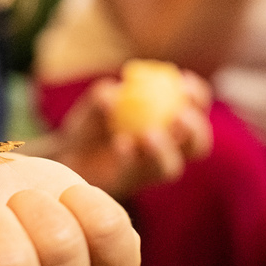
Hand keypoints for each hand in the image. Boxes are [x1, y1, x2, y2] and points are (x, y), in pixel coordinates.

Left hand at [55, 72, 212, 197]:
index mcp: (172, 123)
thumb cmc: (91, 121)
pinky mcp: (130, 184)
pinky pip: (137, 174)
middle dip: (194, 129)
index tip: (184, 81)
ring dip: (164, 150)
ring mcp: (150, 171)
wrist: (68, 154)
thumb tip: (116, 93)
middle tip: (179, 114)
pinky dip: (131, 158)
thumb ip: (106, 95)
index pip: (197, 109)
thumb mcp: (96, 102)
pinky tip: (121, 143)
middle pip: (198, 145)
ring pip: (171, 167)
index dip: (198, 96)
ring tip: (149, 134)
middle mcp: (169, 151)